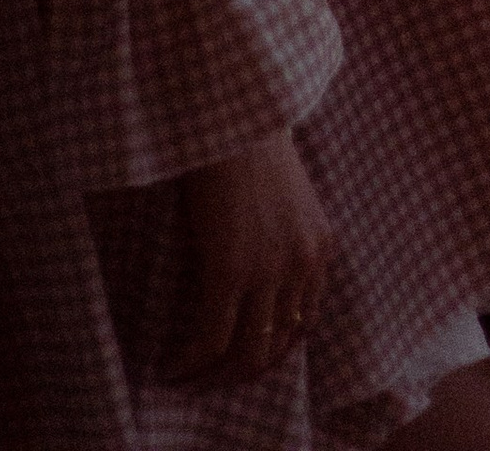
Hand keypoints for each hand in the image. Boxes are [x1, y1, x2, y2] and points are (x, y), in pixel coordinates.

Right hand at [160, 129, 331, 382]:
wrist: (231, 111)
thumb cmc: (248, 141)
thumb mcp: (285, 194)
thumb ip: (282, 236)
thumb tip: (253, 277)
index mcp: (320, 245)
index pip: (306, 323)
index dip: (274, 350)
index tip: (243, 358)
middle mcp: (302, 264)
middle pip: (278, 346)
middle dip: (242, 373)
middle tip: (209, 379)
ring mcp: (268, 270)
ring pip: (246, 353)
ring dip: (213, 376)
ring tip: (185, 379)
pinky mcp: (230, 269)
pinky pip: (210, 338)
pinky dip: (188, 362)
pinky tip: (169, 366)